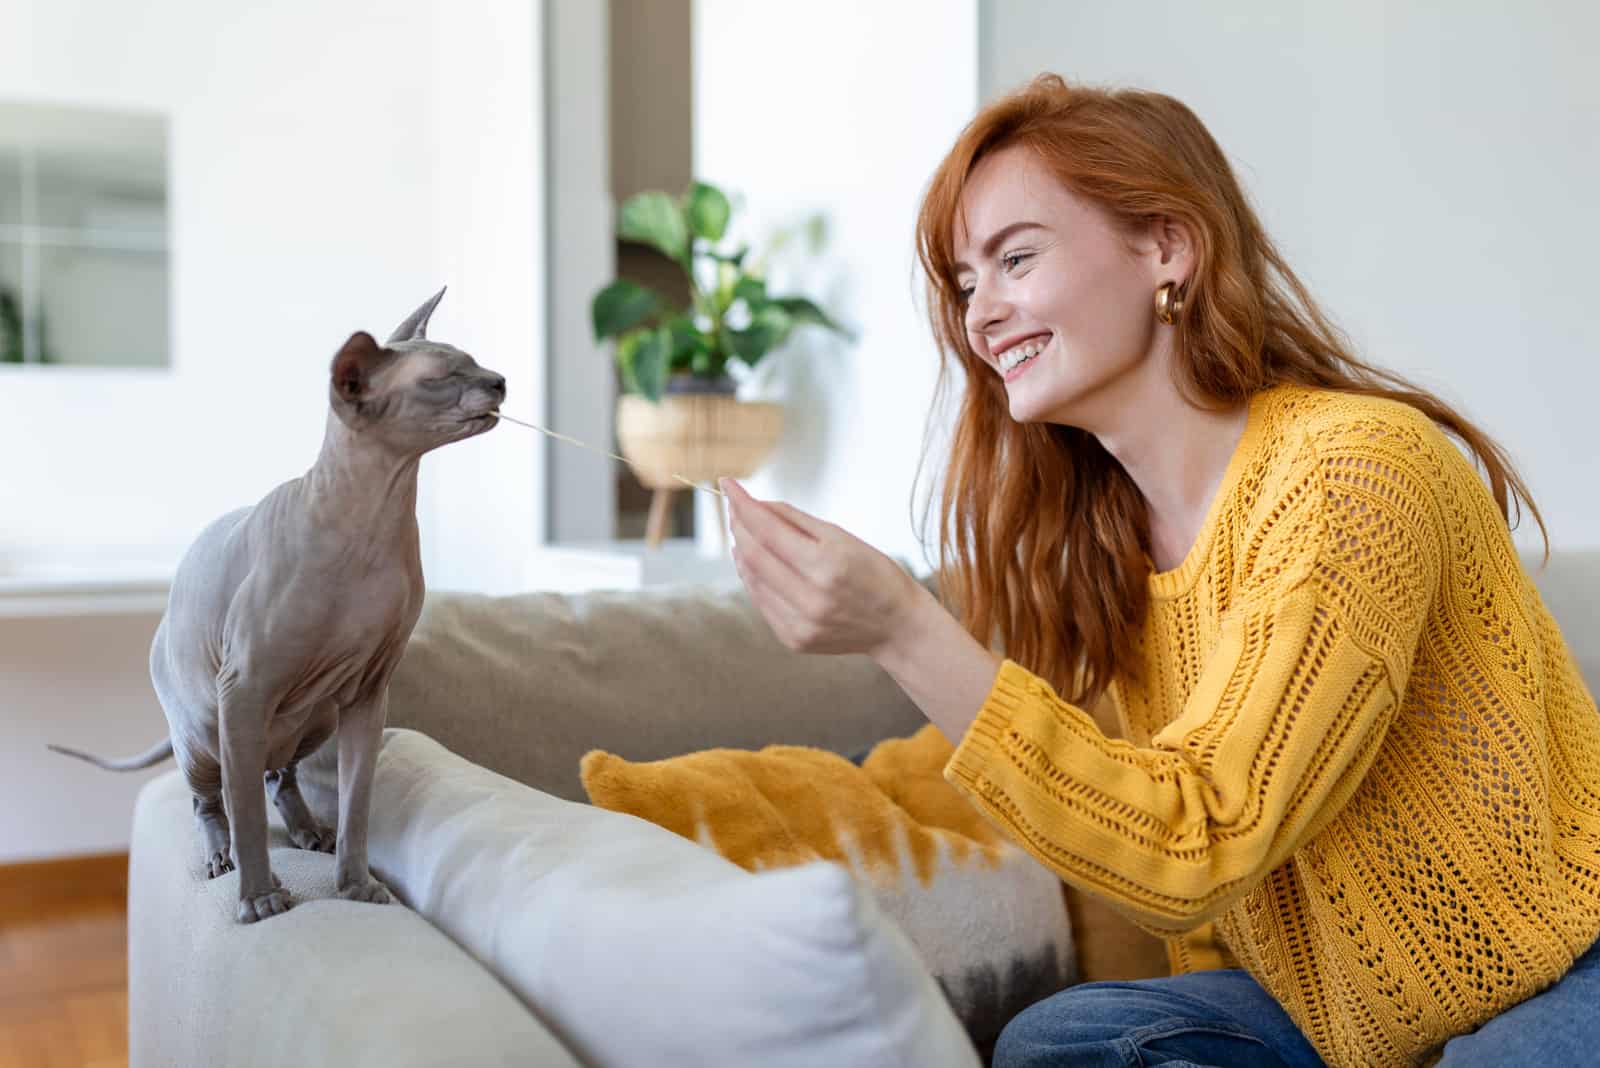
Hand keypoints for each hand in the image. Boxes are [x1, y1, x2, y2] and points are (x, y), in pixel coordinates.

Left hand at [720, 478, 925, 656]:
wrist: (897, 626)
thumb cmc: (874, 573)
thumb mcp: (842, 537)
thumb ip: (796, 521)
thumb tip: (756, 505)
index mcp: (826, 565)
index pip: (768, 530)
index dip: (743, 505)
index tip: (727, 484)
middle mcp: (810, 598)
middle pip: (753, 555)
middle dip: (738, 526)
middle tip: (734, 507)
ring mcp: (800, 623)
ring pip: (752, 579)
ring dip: (742, 552)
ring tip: (744, 532)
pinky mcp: (794, 639)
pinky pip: (761, 602)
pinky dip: (753, 578)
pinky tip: (756, 563)